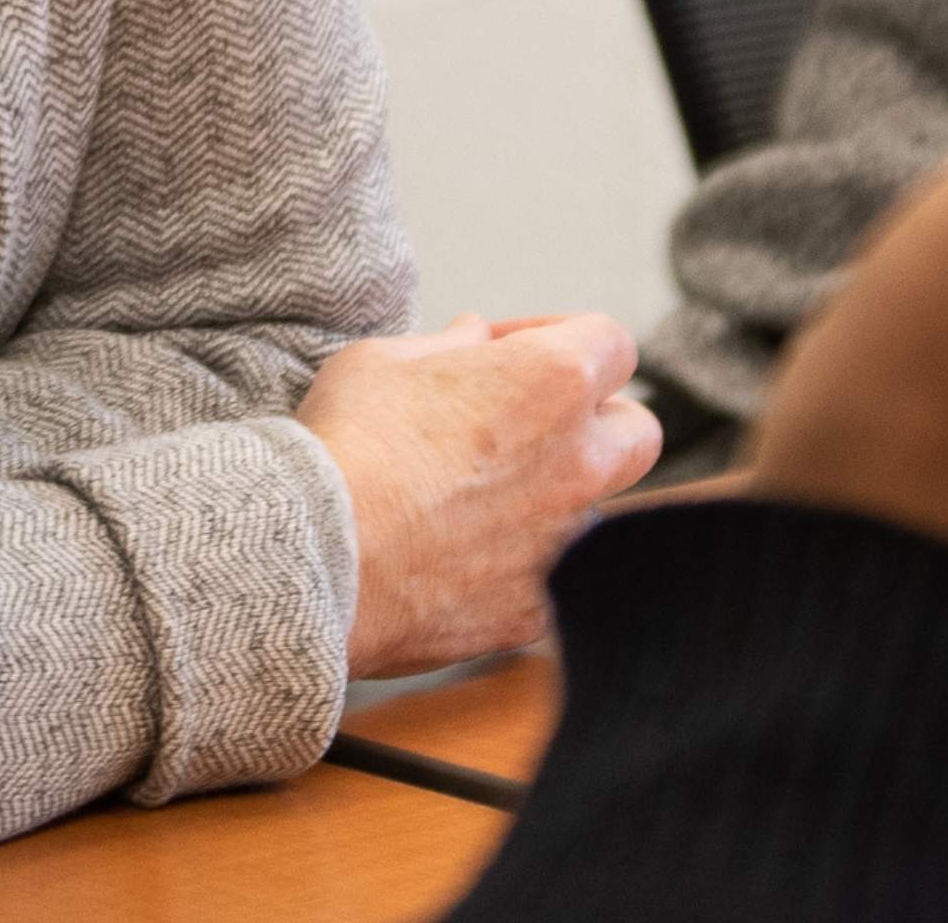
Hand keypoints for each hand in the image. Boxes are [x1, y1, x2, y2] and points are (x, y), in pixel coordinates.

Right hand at [300, 310, 659, 673]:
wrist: (311, 559)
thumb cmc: (344, 446)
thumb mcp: (382, 361)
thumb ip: (445, 347)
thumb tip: (473, 337)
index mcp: (554, 382)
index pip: (611, 343)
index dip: (559, 336)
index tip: (511, 349)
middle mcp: (579, 463)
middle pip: (636, 431)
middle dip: (595, 421)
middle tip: (527, 422)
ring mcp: (564, 544)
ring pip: (592, 511)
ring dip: (554, 496)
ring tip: (478, 497)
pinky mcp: (535, 610)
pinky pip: (548, 578)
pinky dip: (516, 564)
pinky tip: (455, 557)